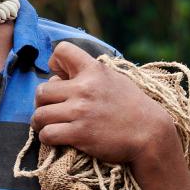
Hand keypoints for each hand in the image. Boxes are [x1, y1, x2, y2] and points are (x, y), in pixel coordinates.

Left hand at [31, 41, 174, 165]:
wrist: (150, 134)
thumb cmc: (131, 106)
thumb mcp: (114, 80)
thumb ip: (88, 74)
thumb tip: (57, 76)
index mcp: (93, 70)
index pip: (61, 51)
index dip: (54, 63)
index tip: (59, 77)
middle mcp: (84, 88)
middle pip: (41, 90)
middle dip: (42, 101)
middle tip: (49, 109)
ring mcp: (80, 111)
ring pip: (39, 114)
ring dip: (40, 122)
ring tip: (47, 125)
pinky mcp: (79, 134)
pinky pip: (47, 134)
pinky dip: (46, 137)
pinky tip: (54, 138)